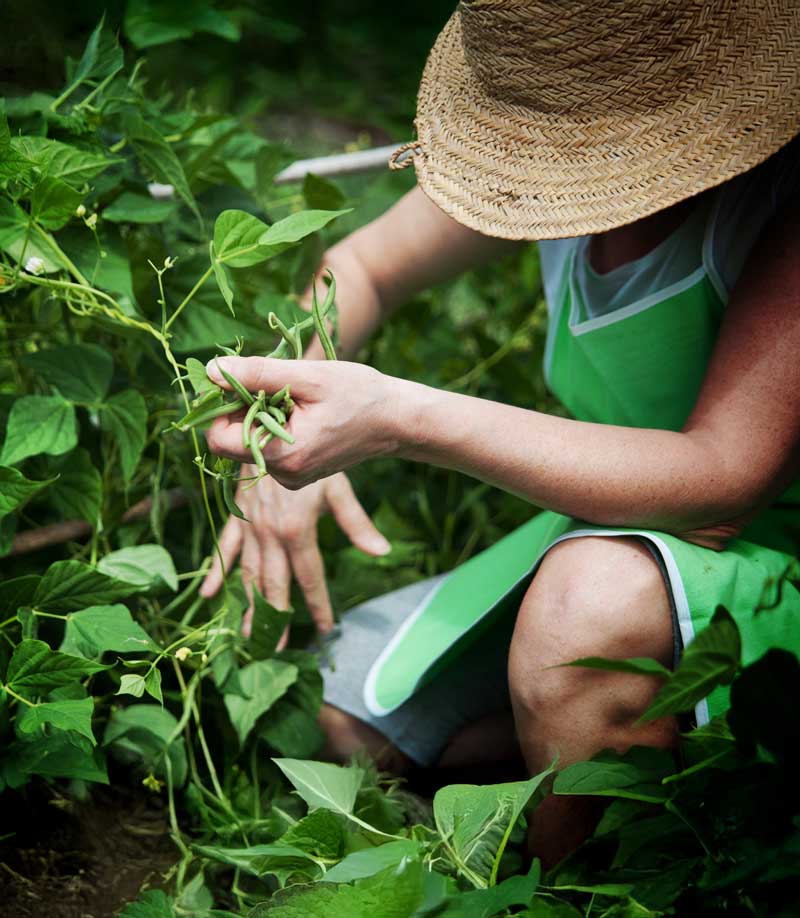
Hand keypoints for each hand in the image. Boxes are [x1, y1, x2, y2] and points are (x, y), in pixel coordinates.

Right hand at [199, 469, 390, 635]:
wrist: (271, 427)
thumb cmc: (313, 457)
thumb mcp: (337, 489)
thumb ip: (357, 524)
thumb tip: (382, 551)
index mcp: (297, 532)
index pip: (310, 579)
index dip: (318, 606)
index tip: (326, 630)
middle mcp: (270, 536)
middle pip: (274, 586)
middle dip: (276, 620)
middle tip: (275, 650)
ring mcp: (250, 528)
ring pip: (248, 575)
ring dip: (248, 606)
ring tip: (247, 637)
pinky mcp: (236, 517)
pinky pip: (224, 549)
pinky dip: (216, 573)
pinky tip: (209, 596)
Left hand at [204, 356, 403, 489]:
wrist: (397, 421)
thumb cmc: (359, 394)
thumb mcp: (308, 376)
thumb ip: (256, 374)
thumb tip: (211, 370)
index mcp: (284, 456)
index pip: (219, 439)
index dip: (222, 408)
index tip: (244, 383)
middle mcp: (284, 475)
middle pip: (234, 440)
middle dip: (246, 408)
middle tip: (279, 386)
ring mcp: (291, 477)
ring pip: (252, 442)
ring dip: (263, 415)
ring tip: (299, 400)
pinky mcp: (298, 473)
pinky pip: (270, 447)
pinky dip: (277, 425)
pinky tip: (305, 413)